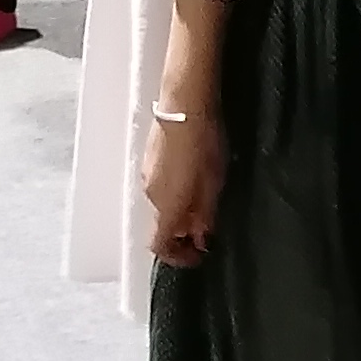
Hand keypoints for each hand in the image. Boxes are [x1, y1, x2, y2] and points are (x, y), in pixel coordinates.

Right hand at [143, 111, 226, 267]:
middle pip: (162, 225)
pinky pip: (159, 187)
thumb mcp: (213, 183)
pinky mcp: (148, 160)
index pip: (159, 246)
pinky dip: (174, 193)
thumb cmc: (204, 143)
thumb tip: (200, 238)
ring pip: (162, 205)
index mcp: (167, 206)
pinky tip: (192, 178)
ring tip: (203, 199)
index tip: (197, 255)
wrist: (185, 103)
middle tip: (207, 226)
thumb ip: (205, 214)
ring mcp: (146, 175)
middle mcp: (151, 195)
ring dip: (180, 210)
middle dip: (183, 231)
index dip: (177, 257)